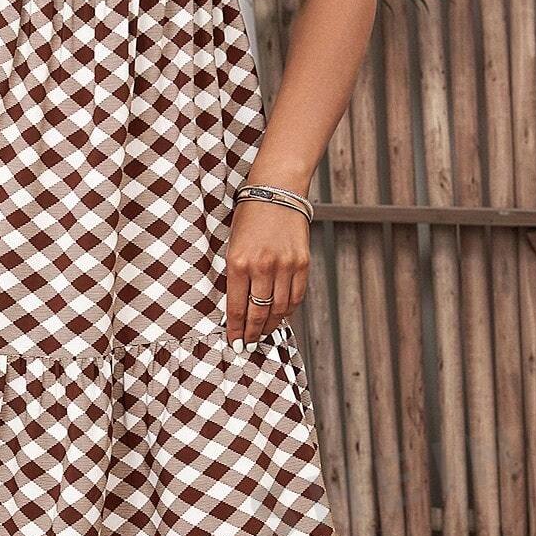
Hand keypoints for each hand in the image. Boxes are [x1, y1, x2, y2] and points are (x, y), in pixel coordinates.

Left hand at [224, 200, 309, 349]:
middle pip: (258, 313)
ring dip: (270, 325)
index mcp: (238, 263)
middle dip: (252, 333)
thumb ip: (236, 277)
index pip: (236, 308)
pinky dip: (287, 310)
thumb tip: (239, 310)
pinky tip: (280, 316)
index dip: (236, 330)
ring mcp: (284, 266)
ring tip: (264, 333)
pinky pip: (295, 296)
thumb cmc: (249, 219)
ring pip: (278, 309)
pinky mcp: (302, 262)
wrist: (276, 191)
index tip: (235, 342)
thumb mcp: (233, 246)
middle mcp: (262, 267)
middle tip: (248, 344)